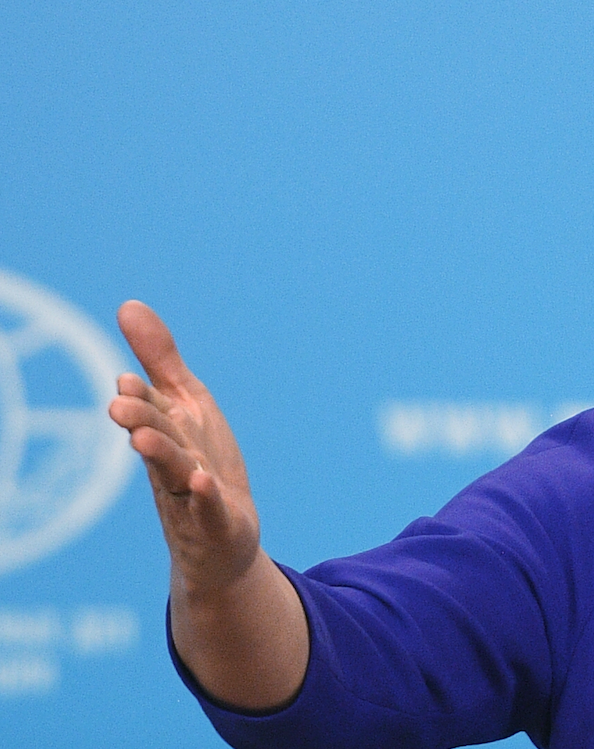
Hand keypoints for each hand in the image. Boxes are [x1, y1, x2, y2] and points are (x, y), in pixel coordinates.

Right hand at [108, 300, 259, 597]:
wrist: (222, 541)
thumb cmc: (201, 464)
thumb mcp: (187, 405)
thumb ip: (160, 360)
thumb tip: (127, 304)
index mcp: (168, 432)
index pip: (151, 410)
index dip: (140, 397)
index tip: (126, 380)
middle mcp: (173, 464)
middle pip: (157, 438)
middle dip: (140, 421)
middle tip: (118, 408)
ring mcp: (192, 497)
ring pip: (174, 474)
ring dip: (161, 456)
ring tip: (144, 440)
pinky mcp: (217, 523)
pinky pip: (209, 510)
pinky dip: (205, 496)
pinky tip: (204, 480)